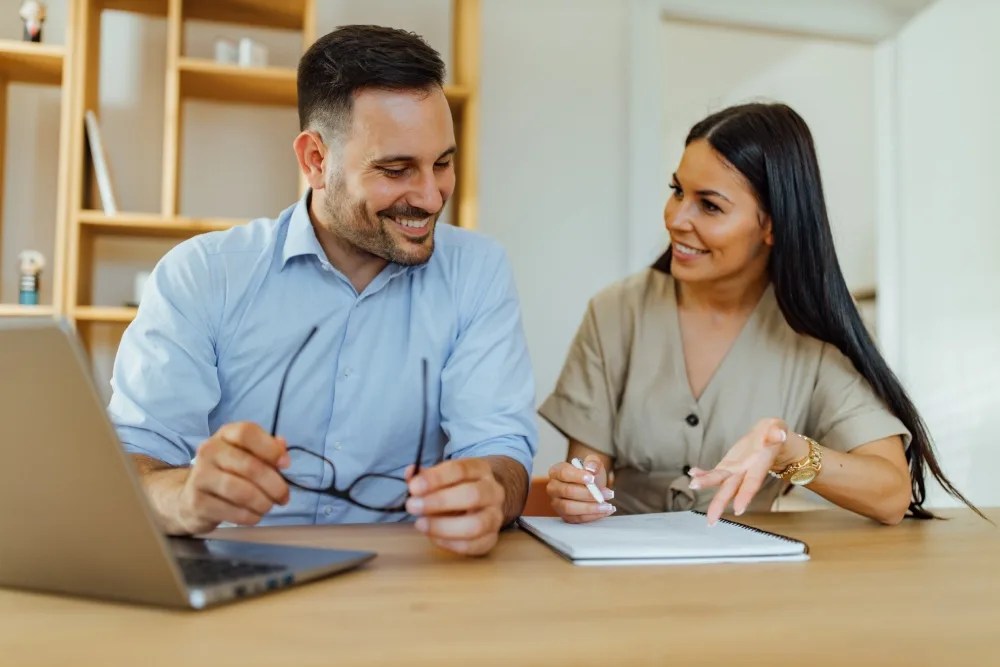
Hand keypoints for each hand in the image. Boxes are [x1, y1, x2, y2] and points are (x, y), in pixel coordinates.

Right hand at [176, 422, 290, 533]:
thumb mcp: (247, 455)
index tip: (285, 464)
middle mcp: (209, 451)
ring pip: (242, 492)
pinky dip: (250, 516)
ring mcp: (200, 477)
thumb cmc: (227, 472)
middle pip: (249, 466)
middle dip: (274, 485)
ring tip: (268, 507)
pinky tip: (254, 515)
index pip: (247, 432)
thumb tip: (282, 448)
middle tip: (283, 497)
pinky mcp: (197, 503)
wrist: (189, 497)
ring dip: (263, 503)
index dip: (270, 448)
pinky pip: (232, 511)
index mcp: (225, 435)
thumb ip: (268, 450)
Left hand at [405, 458, 505, 555]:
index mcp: (480, 469)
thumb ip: (426, 476)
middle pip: (472, 495)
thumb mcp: (444, 475)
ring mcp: (495, 516)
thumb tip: (410, 474)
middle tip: (413, 506)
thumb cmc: (458, 487)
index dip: (435, 478)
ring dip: (443, 526)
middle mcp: (492, 491)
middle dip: (439, 502)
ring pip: (475, 524)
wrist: (485, 501)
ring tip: (421, 524)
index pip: (460, 470)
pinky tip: (433, 537)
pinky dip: (449, 543)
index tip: (414, 487)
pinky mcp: (491, 538)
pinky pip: (473, 545)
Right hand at [546, 456, 615, 523]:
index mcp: (556, 471)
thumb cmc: (588, 474)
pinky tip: (605, 511)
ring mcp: (557, 503)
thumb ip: (593, 462)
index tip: (592, 479)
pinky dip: (593, 516)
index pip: (563, 473)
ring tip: (607, 506)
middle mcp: (553, 488)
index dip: (577, 476)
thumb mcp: (593, 464)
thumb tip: (591, 469)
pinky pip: (577, 518)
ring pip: (570, 507)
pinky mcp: (565, 516)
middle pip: (567, 491)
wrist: (589, 486)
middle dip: (589, 494)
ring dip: (590, 508)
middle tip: (607, 493)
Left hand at [688, 418, 792, 524]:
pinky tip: (692, 473)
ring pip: (720, 480)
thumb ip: (777, 433)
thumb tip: (779, 435)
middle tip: (711, 519)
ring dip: (706, 483)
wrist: (771, 438)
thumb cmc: (776, 434)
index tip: (738, 509)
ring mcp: (735, 469)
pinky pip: (714, 470)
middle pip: (732, 488)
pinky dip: (703, 473)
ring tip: (692, 485)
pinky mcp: (728, 464)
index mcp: (760, 464)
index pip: (753, 483)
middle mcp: (746, 471)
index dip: (746, 495)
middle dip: (720, 503)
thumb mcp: (779, 429)